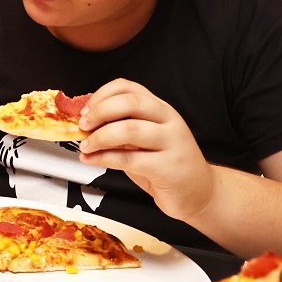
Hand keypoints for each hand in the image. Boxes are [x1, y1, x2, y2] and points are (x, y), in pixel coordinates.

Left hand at [77, 77, 214, 221]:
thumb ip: (120, 127)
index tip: (85, 108)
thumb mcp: (142, 140)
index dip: (102, 95)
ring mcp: (172, 143)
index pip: (129, 88)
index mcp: (160, 109)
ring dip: (99, 137)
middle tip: (82, 124)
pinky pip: (129, 158)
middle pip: (130, 103)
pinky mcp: (168, 167)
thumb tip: (85, 122)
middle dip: (99, 112)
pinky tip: (92, 160)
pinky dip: (103, 158)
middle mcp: (168, 121)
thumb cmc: (165, 164)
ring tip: (85, 146)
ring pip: (129, 129)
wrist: (199, 193)